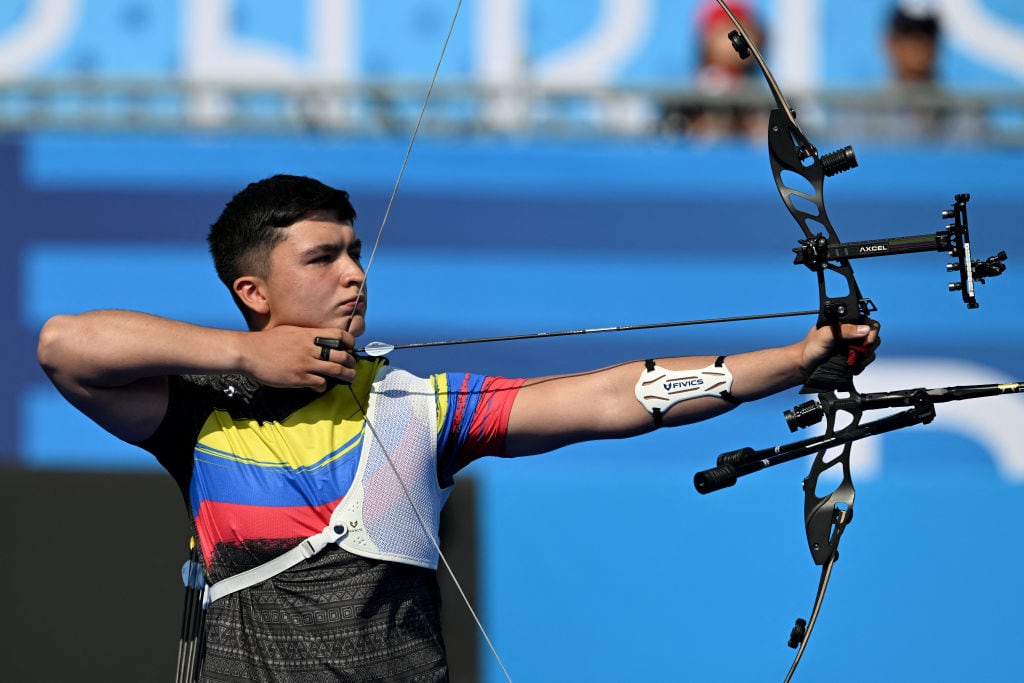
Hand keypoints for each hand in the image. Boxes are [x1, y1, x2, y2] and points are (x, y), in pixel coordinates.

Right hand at [242, 326, 357, 389]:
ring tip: (350, 378)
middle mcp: (310, 348)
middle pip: (341, 355)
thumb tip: (318, 340)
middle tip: (352, 366)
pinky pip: (320, 383)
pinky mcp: (299, 378)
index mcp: (308, 334)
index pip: (338, 335)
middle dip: (351, 362)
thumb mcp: (290, 331)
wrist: (248, 352)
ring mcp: (305, 364)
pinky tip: (321, 386)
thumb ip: (306, 336)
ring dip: (346, 375)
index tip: (351, 347)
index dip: (349, 342)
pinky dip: (324, 386)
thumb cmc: (266, 342)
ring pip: (336, 370)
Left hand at [800, 318, 880, 378]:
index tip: (866, 341)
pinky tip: (850, 366)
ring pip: (870, 350)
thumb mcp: (826, 335)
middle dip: (867, 347)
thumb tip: (864, 329)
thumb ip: (844, 330)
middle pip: (872, 336)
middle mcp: (851, 333)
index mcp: (845, 322)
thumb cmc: (810, 347)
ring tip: (850, 361)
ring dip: (864, 358)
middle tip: (857, 352)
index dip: (871, 331)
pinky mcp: (852, 358)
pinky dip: (860, 365)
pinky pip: (865, 361)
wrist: (804, 366)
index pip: (868, 321)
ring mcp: (852, 346)